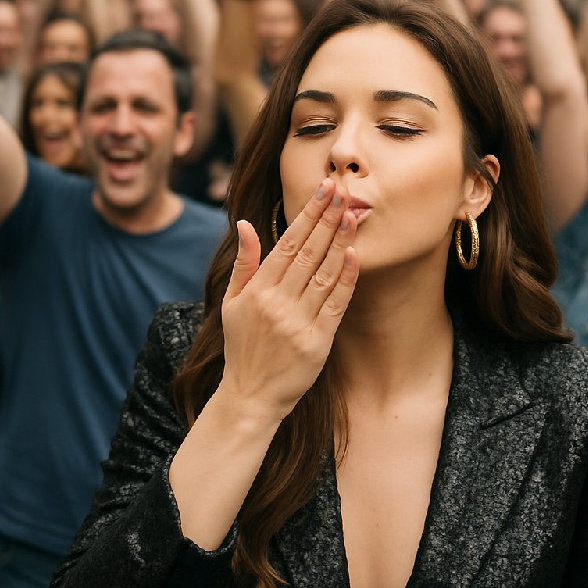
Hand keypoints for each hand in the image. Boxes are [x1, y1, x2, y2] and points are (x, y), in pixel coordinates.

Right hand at [219, 179, 358, 423]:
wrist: (250, 397)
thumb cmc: (241, 347)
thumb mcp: (232, 304)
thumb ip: (243, 263)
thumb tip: (247, 224)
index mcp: (257, 291)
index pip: (287, 243)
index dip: (308, 214)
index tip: (324, 190)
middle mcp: (278, 303)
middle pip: (309, 252)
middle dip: (328, 218)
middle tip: (345, 192)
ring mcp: (299, 323)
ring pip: (325, 274)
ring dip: (341, 242)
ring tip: (353, 215)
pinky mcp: (318, 342)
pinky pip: (336, 304)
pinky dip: (346, 278)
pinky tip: (354, 255)